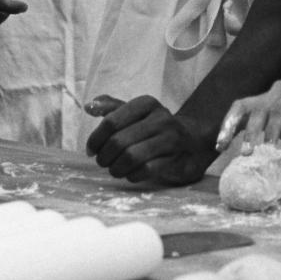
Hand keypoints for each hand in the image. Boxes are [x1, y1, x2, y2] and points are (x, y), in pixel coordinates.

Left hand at [83, 94, 216, 185]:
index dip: (96, 139)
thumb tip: (88, 106)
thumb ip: (111, 108)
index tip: (91, 150)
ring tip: (114, 169)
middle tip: (102, 162)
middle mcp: (160, 118)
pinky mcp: (176, 159)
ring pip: (131, 157)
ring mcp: (170, 139)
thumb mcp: (136, 113)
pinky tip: (129, 174)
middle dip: (104, 156)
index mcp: (146, 103)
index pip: (111, 121)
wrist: (192, 141)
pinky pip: (145, 170)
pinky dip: (132, 175)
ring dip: (116, 168)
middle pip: (119, 141)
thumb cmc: (155, 127)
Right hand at [216, 80, 280, 160]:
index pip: (280, 110)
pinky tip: (221, 144)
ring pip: (243, 106)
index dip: (271, 129)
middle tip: (246, 154)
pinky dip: (230, 127)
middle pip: (259, 108)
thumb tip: (276, 162)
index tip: (267, 149)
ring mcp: (266, 96)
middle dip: (250, 132)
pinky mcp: (258, 106)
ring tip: (221, 145)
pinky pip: (241, 113)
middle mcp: (278, 91)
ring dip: (230, 125)